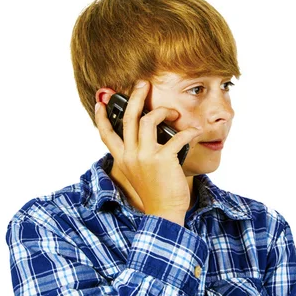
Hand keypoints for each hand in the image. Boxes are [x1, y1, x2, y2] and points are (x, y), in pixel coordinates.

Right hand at [95, 81, 202, 220]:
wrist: (163, 212)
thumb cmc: (156, 192)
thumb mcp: (138, 173)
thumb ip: (138, 154)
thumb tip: (148, 133)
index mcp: (123, 159)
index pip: (106, 134)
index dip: (101, 117)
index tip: (100, 102)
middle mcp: (130, 155)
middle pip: (128, 117)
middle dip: (135, 96)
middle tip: (143, 83)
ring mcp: (145, 156)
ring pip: (148, 120)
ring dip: (163, 110)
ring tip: (174, 112)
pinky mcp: (163, 159)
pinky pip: (177, 136)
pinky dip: (189, 131)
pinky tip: (195, 131)